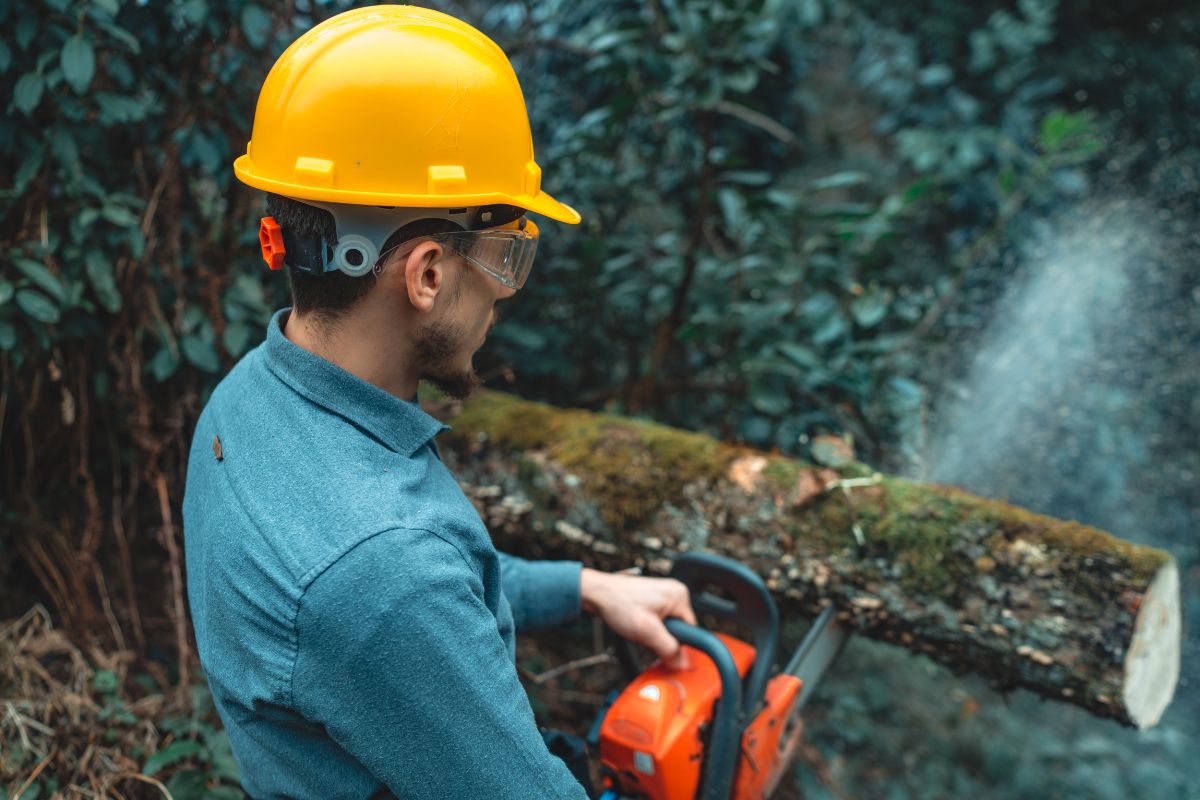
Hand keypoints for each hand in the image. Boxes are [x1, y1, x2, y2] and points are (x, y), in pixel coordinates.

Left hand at [580, 567, 696, 668]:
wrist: (595, 594)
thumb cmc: (618, 603)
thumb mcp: (647, 632)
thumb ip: (669, 649)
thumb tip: (682, 664)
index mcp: (679, 595)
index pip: (690, 631)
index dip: (675, 644)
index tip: (661, 648)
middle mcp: (674, 593)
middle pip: (677, 630)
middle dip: (661, 638)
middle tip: (644, 635)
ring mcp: (662, 595)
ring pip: (666, 628)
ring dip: (652, 635)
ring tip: (636, 627)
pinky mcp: (652, 600)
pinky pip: (657, 622)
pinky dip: (647, 629)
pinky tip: (635, 625)